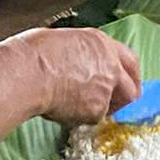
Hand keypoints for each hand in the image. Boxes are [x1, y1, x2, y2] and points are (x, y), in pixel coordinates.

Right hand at [13, 26, 142, 125]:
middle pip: (132, 90)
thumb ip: (80, 54)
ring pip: (111, 107)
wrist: (27, 73)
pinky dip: (80, 118)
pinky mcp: (95, 111)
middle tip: (110, 106)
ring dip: (98, 109)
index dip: (129, 75)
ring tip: (73, 104)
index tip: (125, 83)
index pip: (130, 61)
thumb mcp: (62, 41)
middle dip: (123, 100)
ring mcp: (105, 89)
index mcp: (101, 43)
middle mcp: (110, 65)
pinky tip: (62, 108)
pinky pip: (91, 119)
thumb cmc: (33, 54)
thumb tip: (76, 63)